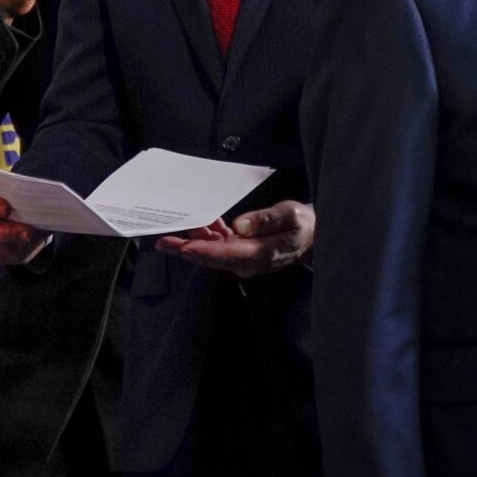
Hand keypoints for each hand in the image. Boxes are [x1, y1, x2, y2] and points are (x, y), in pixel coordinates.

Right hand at [0, 188, 47, 264]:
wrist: (18, 218)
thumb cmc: (11, 200)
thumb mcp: (12, 192)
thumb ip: (16, 192)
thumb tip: (29, 193)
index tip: (6, 209)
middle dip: (7, 231)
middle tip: (26, 231)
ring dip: (14, 242)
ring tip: (29, 237)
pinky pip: (3, 257)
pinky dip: (16, 251)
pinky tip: (27, 244)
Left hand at [154, 200, 314, 277]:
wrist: (314, 235)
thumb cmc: (303, 224)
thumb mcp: (291, 215)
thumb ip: (266, 220)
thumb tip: (239, 226)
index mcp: (260, 254)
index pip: (226, 255)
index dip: (203, 251)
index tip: (184, 247)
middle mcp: (248, 261)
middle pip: (212, 258)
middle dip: (186, 250)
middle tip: (163, 241)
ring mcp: (244, 258)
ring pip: (213, 252)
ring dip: (195, 240)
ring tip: (175, 228)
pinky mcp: (243, 251)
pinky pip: (220, 245)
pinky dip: (208, 234)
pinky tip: (203, 222)